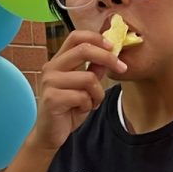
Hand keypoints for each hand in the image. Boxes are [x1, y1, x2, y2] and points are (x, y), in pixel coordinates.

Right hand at [27, 30, 127, 152]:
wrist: (50, 134)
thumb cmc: (68, 109)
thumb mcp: (85, 87)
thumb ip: (94, 70)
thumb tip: (110, 53)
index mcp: (58, 61)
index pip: (75, 37)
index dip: (96, 38)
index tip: (113, 46)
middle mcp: (51, 68)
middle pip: (84, 50)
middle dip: (108, 58)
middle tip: (122, 67)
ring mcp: (50, 82)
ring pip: (88, 78)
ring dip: (97, 93)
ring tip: (92, 102)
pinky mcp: (52, 98)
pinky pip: (83, 96)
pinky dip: (89, 105)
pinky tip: (81, 110)